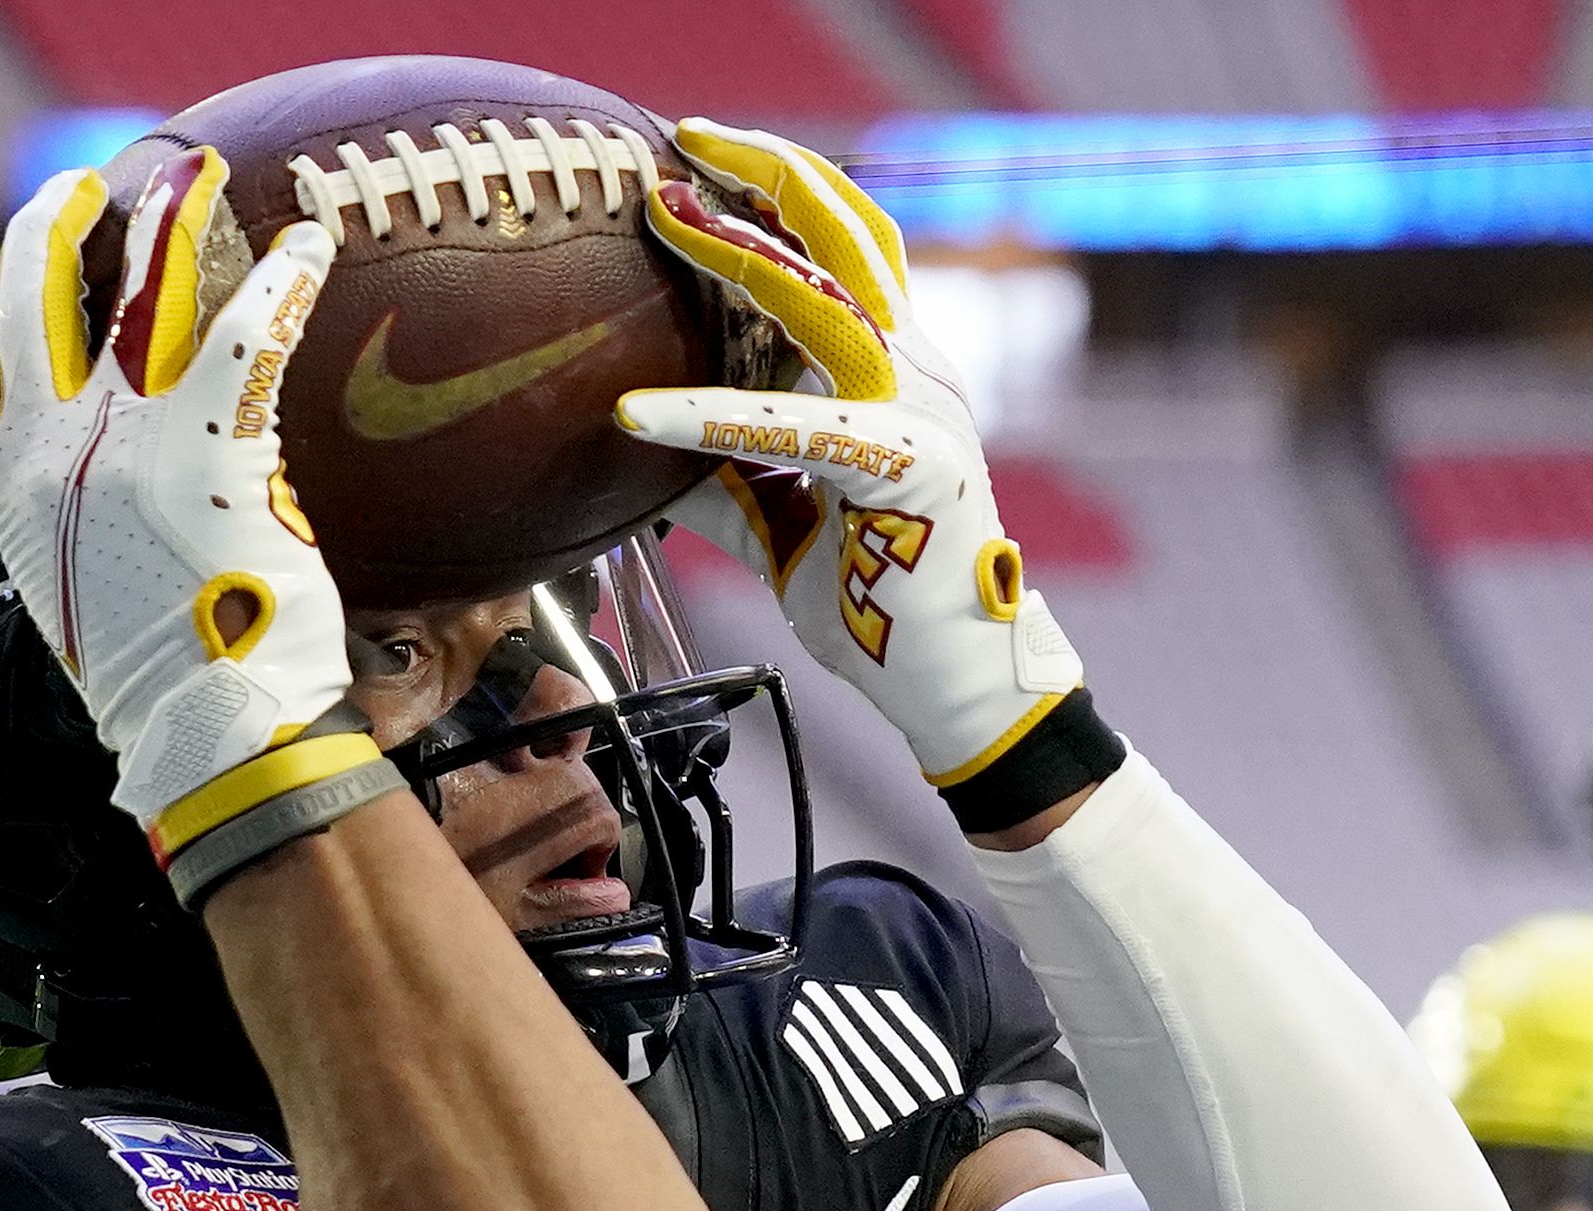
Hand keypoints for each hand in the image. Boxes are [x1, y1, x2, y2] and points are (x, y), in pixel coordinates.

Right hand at [0, 152, 386, 901]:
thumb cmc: (152, 687)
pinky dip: (283, 278)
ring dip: (158, 218)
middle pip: (24, 297)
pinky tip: (310, 250)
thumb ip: (70, 528)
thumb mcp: (75, 597)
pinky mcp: (210, 436)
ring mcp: (127, 434)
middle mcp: (49, 447)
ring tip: (184, 180)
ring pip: (127, 283)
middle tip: (81, 194)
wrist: (205, 730)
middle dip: (47, 226)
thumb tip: (94, 518)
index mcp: (3, 492)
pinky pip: (247, 326)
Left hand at [611, 120, 1117, 833]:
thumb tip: (643, 456)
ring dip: (737, 249)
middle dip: (764, 173)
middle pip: (848, 232)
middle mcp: (916, 372)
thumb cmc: (880, 606)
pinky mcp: (905, 466)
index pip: (846, 250)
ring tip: (662, 217)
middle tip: (682, 142)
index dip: (779, 195)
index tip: (701, 163)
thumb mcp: (783, 525)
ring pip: (826, 296)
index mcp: (897, 373)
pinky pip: (791, 426)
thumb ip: (729, 478)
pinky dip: (709, 416)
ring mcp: (919, 410)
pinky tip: (641, 415)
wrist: (952, 687)